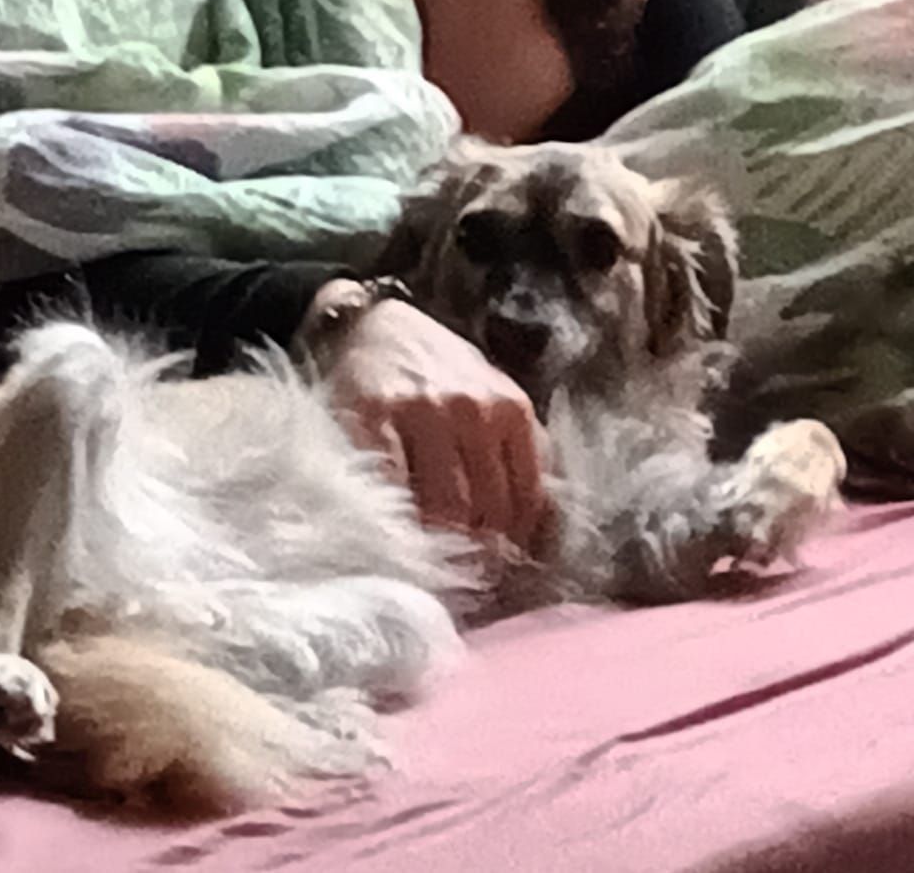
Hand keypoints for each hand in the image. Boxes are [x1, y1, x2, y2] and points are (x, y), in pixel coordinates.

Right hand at [302, 281, 549, 550]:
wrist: (373, 324)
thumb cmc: (438, 372)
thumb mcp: (492, 396)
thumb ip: (517, 449)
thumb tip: (541, 524)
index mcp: (510, 408)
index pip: (527, 501)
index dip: (514, 549)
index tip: (498, 577)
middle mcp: (472, 408)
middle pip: (487, 512)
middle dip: (478, 559)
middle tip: (462, 589)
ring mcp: (421, 412)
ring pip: (443, 508)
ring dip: (440, 550)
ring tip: (432, 574)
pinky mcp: (371, 418)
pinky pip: (394, 489)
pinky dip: (398, 523)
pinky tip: (397, 539)